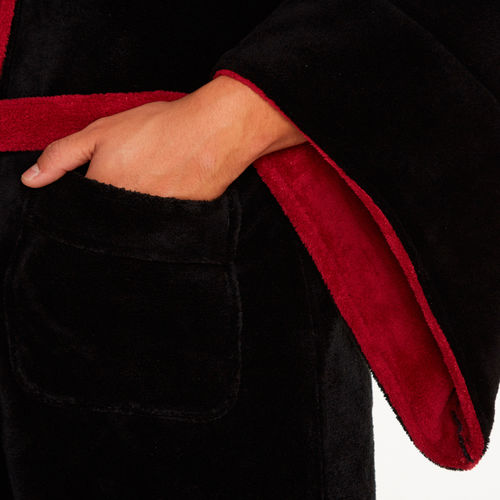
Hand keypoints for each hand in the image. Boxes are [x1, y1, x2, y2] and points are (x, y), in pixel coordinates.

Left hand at [20, 76, 306, 200]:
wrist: (213, 135)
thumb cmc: (159, 128)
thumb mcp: (101, 131)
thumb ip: (61, 156)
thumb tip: (30, 181)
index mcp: (102, 192)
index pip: (79, 208)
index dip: (89, 192)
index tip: (101, 179)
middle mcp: (124, 215)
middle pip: (105, 220)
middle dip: (111, 203)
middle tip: (133, 175)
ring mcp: (151, 223)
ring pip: (130, 227)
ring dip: (134, 210)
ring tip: (151, 181)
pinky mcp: (175, 227)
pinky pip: (156, 228)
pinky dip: (156, 215)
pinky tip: (166, 191)